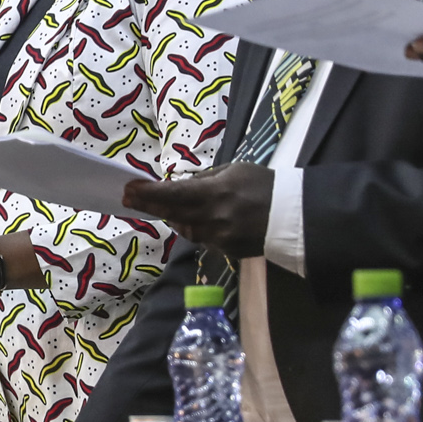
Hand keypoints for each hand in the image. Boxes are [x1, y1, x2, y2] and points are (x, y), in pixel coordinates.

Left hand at [120, 165, 272, 256]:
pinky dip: (192, 229)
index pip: (173, 193)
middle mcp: (213, 217)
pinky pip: (201, 239)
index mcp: (216, 193)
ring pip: (183, 229)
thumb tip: (179, 184)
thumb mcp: (234, 170)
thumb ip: (205, 178)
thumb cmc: (264, 185)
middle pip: (171, 213)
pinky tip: (189, 220)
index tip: (130, 189)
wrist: (294, 216)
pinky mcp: (226, 251)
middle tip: (128, 200)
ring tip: (160, 208)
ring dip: (170, 218)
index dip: (149, 192)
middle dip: (148, 205)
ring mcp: (219, 238)